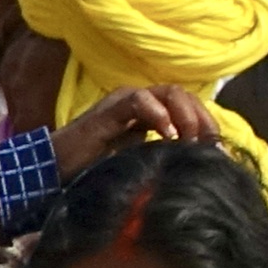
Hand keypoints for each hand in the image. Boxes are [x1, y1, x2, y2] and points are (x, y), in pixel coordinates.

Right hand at [49, 84, 218, 177]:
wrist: (50, 173)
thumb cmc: (89, 174)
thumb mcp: (136, 167)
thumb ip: (160, 160)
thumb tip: (194, 170)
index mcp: (147, 116)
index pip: (187, 108)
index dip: (206, 126)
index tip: (217, 153)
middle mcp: (138, 103)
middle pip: (184, 96)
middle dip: (202, 119)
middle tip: (209, 146)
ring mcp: (122, 103)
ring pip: (169, 92)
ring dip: (185, 115)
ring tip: (188, 140)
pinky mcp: (109, 109)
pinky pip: (140, 100)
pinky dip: (158, 114)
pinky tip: (167, 136)